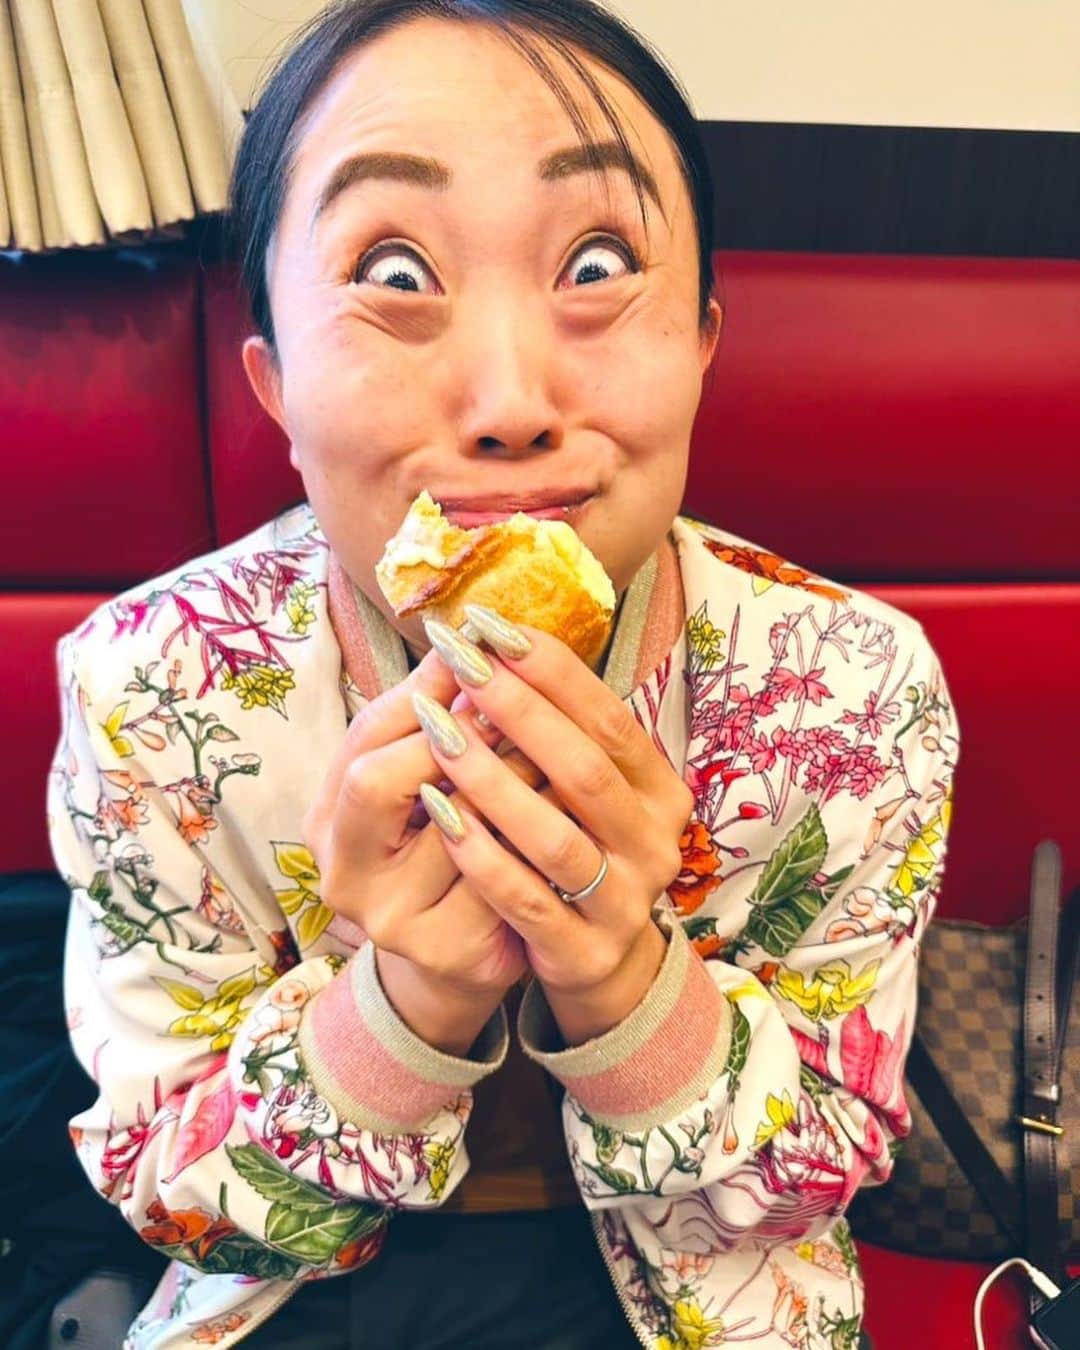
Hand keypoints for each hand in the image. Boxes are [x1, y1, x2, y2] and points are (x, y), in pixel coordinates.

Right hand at [302, 650, 526, 1052]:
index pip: (361, 739)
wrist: (471, 950)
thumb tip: (467, 636)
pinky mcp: (450, 953)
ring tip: (549, 744)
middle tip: (509, 701)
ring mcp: (391, 922)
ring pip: (449, 827)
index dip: (422, 695)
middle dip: (450, 733)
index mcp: (327, 824)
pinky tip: (568, 810)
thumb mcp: (423, 782)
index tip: (477, 654)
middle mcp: (343, 877)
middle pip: (376, 779)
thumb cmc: (449, 845)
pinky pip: (498, 880)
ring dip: (506, 776)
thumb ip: (434, 720)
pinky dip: (534, 836)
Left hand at [417, 610, 692, 1041]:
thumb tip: (494, 641)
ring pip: (555, 836)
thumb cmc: (578, 848)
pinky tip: (439, 814)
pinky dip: (482, 854)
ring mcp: (625, 903)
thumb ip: (558, 731)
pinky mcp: (584, 951)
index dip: (552, 670)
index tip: (492, 628)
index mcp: (661, 792)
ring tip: (438, 732)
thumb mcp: (585, 791)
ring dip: (492, 779)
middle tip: (460, 663)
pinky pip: (526, 899)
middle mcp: (655, 844)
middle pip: (585, 768)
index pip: (611, 718)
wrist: (597, 960)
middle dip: (518, 710)